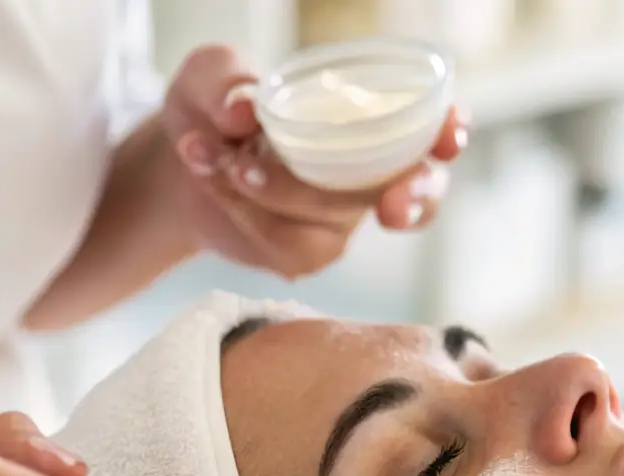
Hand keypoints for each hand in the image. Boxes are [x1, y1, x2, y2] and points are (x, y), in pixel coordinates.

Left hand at [161, 44, 469, 278]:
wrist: (172, 165)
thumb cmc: (214, 106)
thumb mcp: (213, 75)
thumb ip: (228, 82)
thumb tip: (243, 113)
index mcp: (370, 117)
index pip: (431, 127)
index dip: (451, 133)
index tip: (449, 138)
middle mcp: (369, 172)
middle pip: (419, 195)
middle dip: (414, 201)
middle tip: (390, 210)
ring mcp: (341, 219)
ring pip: (337, 219)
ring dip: (275, 190)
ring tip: (214, 154)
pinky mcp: (306, 252)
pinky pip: (290, 243)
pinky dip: (243, 210)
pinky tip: (212, 178)